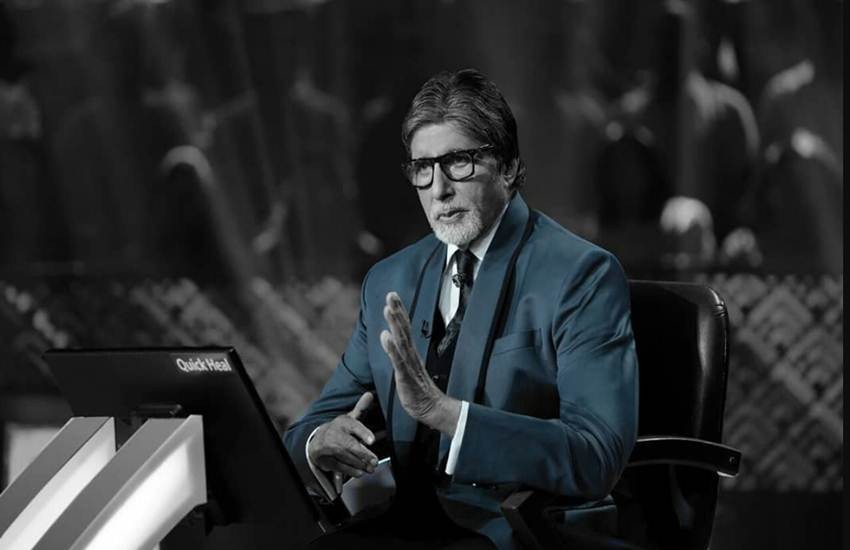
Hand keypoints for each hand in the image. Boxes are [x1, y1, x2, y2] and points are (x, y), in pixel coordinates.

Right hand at [308, 393, 378, 488]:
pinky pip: (339, 466)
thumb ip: (362, 408)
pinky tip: (360, 472)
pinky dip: (350, 470)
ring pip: (345, 456)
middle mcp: (335, 433)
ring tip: (371, 468)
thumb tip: (370, 394)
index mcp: (343, 422)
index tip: (372, 440)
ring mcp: (329, 447)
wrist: (319, 440)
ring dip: (360, 463)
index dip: (363, 433)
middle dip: (364, 454)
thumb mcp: (350, 418)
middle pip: (350, 444)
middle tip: (375, 461)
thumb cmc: (341, 429)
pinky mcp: (326, 459)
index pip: (354, 425)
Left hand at [380, 292, 460, 435]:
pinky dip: (391, 348)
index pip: (404, 327)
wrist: (431, 408)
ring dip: (395, 324)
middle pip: (404, 329)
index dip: (399, 311)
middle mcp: (411, 354)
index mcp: (410, 352)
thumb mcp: (406, 368)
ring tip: (388, 309)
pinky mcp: (406, 376)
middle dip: (397, 311)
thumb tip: (391, 339)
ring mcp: (409, 364)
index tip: (393, 295)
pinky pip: (398, 360)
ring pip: (401, 341)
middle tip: (391, 294)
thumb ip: (399, 354)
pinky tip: (385, 336)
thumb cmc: (417, 390)